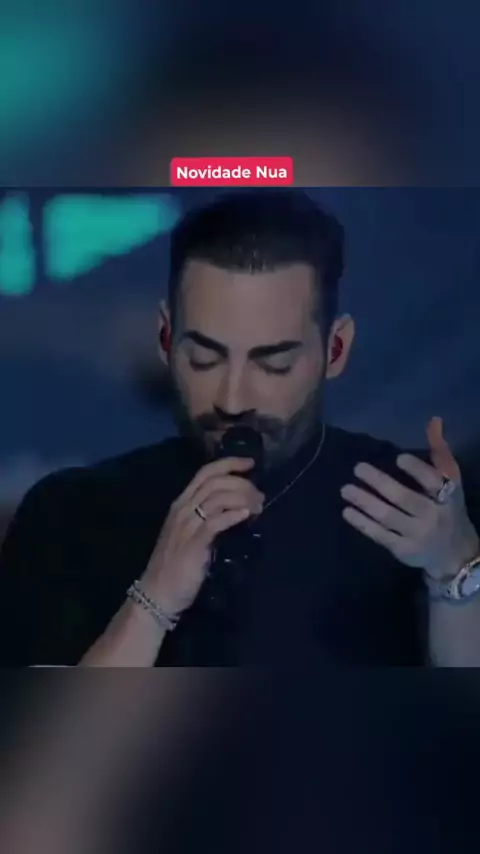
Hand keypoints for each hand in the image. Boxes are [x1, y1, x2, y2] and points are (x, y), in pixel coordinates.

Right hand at [142, 456, 264, 615]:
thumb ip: (209, 519)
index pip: (205, 473)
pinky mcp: (194, 543)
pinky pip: (216, 521)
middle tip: (260, 495)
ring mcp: (187, 525)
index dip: (229, 463)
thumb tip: (237, 509)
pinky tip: (246, 514)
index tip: (249, 463)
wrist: (158, 593)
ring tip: (258, 507)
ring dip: (242, 497)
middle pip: (215, 482)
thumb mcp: (191, 534)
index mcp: (181, 504)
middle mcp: (182, 509)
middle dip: (241, 483)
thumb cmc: (176, 566)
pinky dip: (233, 514)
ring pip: (217, 498)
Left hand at [341, 417, 478, 579]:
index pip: (434, 482)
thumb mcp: (451, 481)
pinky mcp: (404, 551)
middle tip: (358, 468)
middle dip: (380, 483)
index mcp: (447, 495)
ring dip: (365, 502)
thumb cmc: (449, 509)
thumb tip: (434, 420)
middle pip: (404, 499)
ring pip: (388, 517)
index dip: (417, 470)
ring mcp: (417, 536)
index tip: (398, 458)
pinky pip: (380, 535)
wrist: (456, 554)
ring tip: (345, 489)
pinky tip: (347, 511)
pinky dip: (362, 523)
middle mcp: (433, 516)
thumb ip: (440, 452)